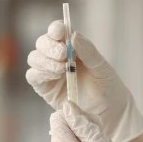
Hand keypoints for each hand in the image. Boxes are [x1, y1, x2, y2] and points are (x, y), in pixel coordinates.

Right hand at [27, 20, 142, 141]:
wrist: (110, 112)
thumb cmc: (108, 86)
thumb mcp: (102, 67)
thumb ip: (88, 51)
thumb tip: (73, 35)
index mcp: (73, 47)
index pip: (58, 32)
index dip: (56, 29)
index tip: (59, 31)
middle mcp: (58, 57)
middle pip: (42, 43)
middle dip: (50, 46)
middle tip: (63, 53)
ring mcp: (50, 72)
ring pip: (34, 58)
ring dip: (45, 60)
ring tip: (62, 69)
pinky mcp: (44, 87)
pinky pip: (33, 76)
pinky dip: (40, 73)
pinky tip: (55, 76)